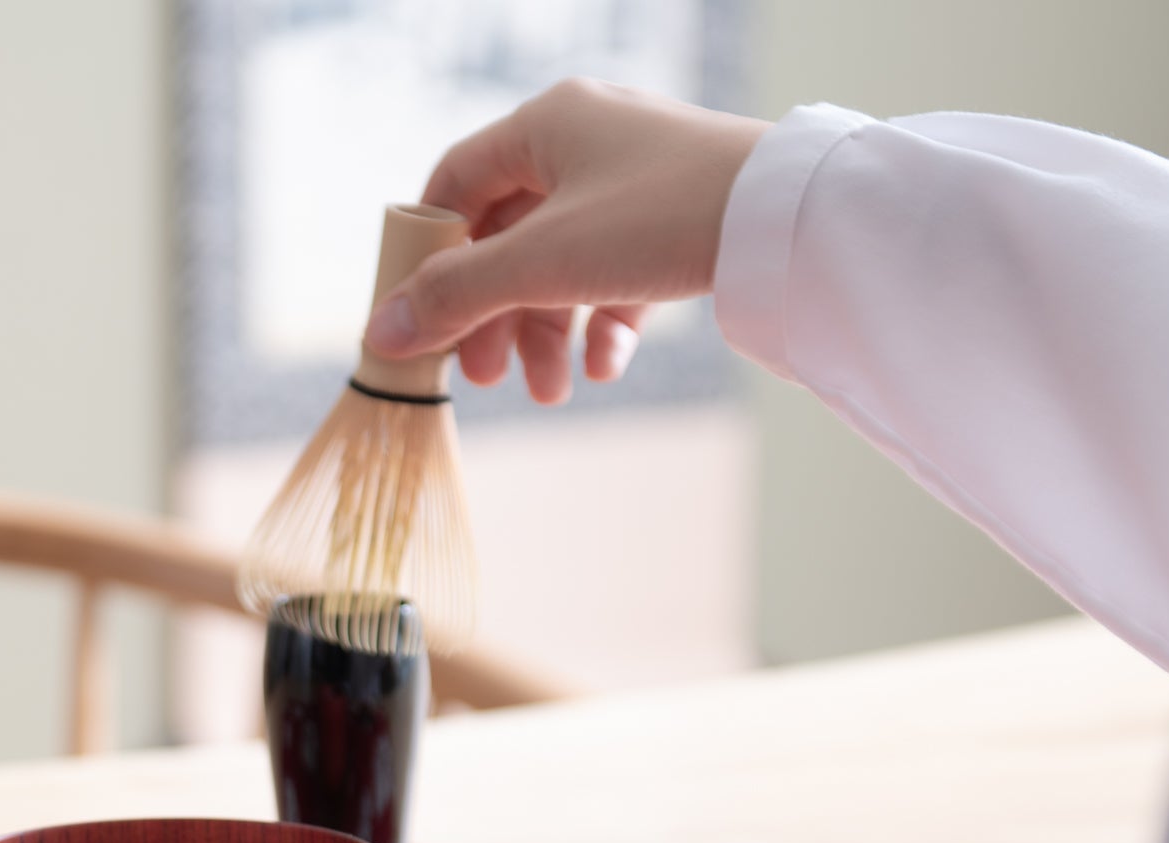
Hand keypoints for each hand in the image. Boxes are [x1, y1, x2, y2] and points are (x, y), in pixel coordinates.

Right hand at [365, 79, 768, 403]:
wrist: (786, 217)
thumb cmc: (659, 217)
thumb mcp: (541, 263)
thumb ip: (455, 298)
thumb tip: (381, 332)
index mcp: (546, 124)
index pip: (455, 185)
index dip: (427, 254)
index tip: (417, 317)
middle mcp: (587, 140)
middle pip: (506, 238)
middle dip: (492, 317)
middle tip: (484, 378)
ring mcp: (633, 181)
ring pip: (561, 265)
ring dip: (544, 334)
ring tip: (550, 392)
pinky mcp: (676, 220)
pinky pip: (616, 276)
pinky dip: (601, 324)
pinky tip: (605, 366)